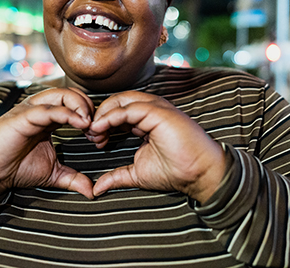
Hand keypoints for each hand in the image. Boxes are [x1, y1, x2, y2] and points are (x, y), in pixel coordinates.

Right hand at [0, 87, 96, 199]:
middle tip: (96, 130)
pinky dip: (67, 114)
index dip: (92, 117)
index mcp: (48, 118)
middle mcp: (41, 109)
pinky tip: (80, 124)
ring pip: (62, 94)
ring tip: (89, 124)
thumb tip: (92, 191)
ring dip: (81, 106)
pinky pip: (48, 109)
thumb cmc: (15, 168)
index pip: (76, 104)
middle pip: (72, 93)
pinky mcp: (23, 117)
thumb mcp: (52, 174)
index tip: (100, 137)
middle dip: (89, 108)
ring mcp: (31, 110)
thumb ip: (72, 178)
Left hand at [87, 91, 228, 202]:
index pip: (117, 111)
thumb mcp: (137, 173)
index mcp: (146, 120)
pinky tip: (101, 128)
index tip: (94, 140)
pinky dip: (111, 117)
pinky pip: (128, 109)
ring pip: (120, 100)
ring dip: (103, 115)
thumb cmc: (174, 172)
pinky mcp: (158, 111)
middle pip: (116, 101)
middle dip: (99, 116)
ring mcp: (155, 108)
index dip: (102, 123)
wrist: (197, 174)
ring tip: (95, 132)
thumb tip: (97, 188)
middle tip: (92, 136)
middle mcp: (150, 110)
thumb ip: (116, 176)